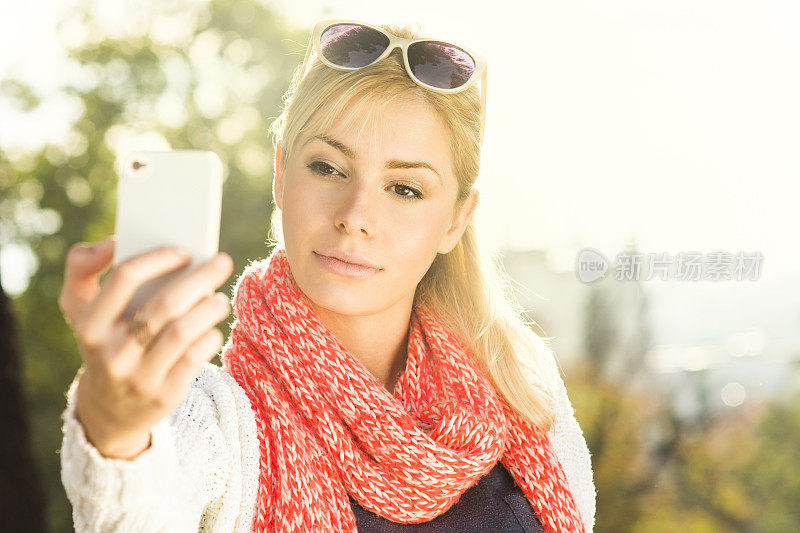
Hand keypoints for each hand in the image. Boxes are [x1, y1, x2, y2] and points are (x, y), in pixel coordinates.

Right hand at [58, 236, 233, 458]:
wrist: (109, 410)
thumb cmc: (104, 342)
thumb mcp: (80, 309)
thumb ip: (83, 268)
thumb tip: (111, 242)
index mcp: (90, 324)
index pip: (125, 278)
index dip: (159, 258)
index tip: (185, 250)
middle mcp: (112, 352)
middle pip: (165, 304)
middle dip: (200, 277)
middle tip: (221, 261)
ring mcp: (139, 377)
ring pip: (184, 332)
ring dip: (210, 308)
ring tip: (219, 298)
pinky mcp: (165, 395)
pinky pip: (195, 357)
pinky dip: (210, 336)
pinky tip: (214, 327)